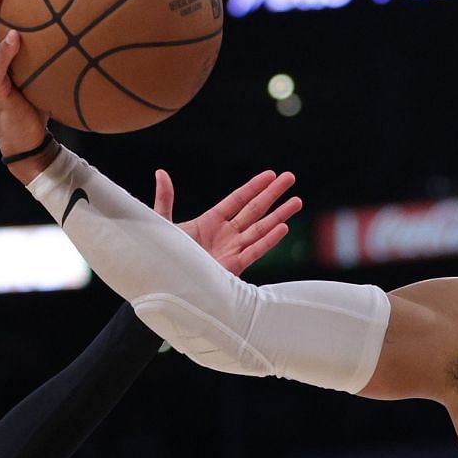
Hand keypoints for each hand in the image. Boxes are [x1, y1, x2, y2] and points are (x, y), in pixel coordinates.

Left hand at [155, 168, 302, 278]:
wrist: (162, 283)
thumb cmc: (161, 256)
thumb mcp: (162, 223)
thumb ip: (165, 199)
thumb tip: (161, 173)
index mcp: (209, 222)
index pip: (237, 200)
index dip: (254, 186)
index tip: (270, 174)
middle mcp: (225, 235)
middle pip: (254, 210)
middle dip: (273, 194)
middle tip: (290, 177)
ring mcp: (231, 250)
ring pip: (260, 229)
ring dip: (279, 215)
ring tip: (297, 201)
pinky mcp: (233, 267)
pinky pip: (254, 251)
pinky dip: (269, 240)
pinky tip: (283, 227)